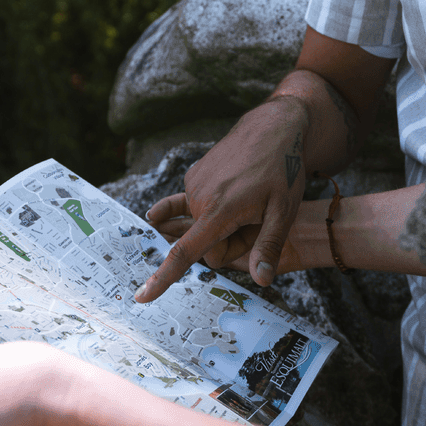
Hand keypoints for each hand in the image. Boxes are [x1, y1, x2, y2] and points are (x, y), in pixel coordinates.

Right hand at [136, 95, 311, 298]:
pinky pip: (199, 207)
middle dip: (229, 240)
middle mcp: (199, 198)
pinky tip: (227, 193)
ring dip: (223, 222)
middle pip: (207, 244)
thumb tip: (262, 280)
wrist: (272, 128)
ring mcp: (194, 184)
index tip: (141, 296)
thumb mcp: (283, 211)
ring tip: (248, 200)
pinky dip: (212, 207)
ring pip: (203, 226)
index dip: (163, 278)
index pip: (185, 252)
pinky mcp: (193, 176)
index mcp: (218, 211)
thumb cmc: (283, 170)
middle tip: (257, 217)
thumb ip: (268, 246)